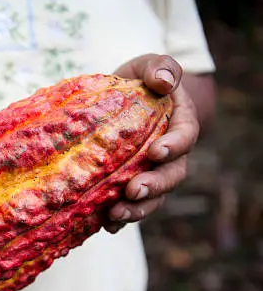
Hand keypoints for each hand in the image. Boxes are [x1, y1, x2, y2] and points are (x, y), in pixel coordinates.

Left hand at [104, 54, 199, 232]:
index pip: (184, 137)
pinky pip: (131, 206)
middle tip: (134, 191)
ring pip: (153, 197)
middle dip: (154, 186)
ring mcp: (151, 173)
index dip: (174, 146)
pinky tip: (106, 225)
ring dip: (138, 209)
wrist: (123, 101)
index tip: (156, 151)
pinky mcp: (130, 186)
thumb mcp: (148, 65)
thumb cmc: (140, 81)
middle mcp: (169, 155)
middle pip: (171, 176)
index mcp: (179, 124)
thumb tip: (164, 80)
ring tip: (117, 214)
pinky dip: (120, 218)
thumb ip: (160, 67)